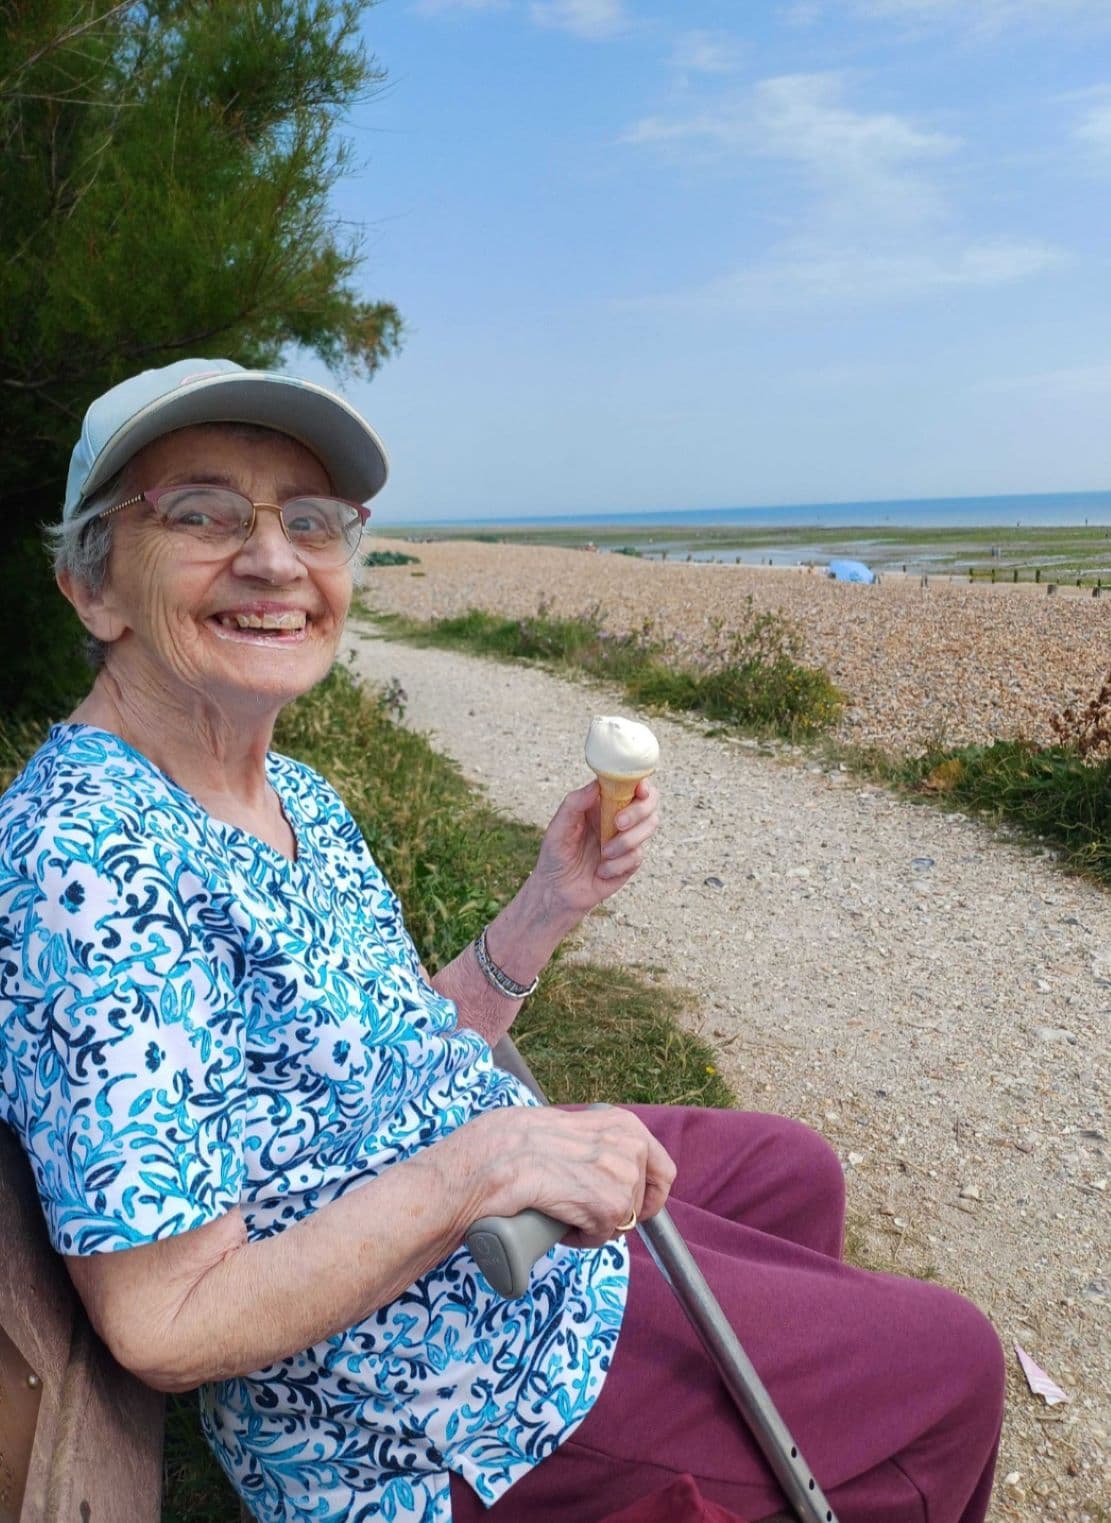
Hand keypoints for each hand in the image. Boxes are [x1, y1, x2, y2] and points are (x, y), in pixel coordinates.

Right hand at [458, 1104, 675, 1246]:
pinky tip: (557, 1221)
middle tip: (579, 1209)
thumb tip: (605, 1164)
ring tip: (559, 1209)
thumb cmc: (510, 1143)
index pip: (663, 1169)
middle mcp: (630, 1144)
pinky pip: (602, 1237)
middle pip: (643, 1202)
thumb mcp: (566, 1126)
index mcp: (622, 1122)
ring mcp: (622, 1175)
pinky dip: (580, 1238)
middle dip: (614, 1213)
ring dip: (593, 1225)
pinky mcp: (608, 1206)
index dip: (648, 1195)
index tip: (628, 1208)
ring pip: (621, 1221)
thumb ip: (592, 1140)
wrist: (487, 1160)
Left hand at [527, 776, 659, 927]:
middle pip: (649, 804)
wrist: (558, 890)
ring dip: (626, 841)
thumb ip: (575, 803)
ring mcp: (627, 840)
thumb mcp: (558, 827)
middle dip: (638, 812)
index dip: (642, 784)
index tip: (640, 789)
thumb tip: (596, 784)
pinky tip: (601, 871)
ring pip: (649, 828)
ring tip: (603, 853)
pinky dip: (618, 865)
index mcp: (603, 803)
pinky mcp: (630, 862)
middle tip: (619, 823)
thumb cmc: (556, 854)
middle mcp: (619, 818)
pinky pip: (637, 856)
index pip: (631, 786)